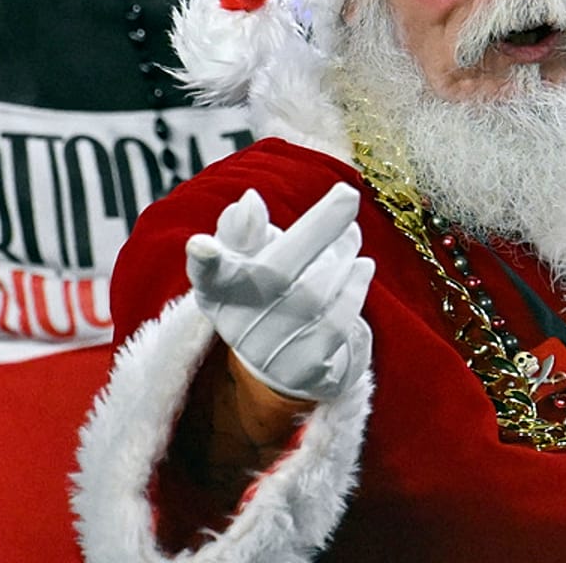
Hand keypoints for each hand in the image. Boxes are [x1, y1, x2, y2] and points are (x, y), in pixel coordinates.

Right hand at [187, 185, 374, 400]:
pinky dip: (354, 290)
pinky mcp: (303, 371)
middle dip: (316, 228)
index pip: (206, 273)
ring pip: (314, 295)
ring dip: (342, 259)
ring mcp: (270, 353)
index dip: (203, 260)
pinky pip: (336, 325)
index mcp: (216, 290)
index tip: (203, 244)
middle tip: (348, 195)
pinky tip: (362, 269)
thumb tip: (249, 202)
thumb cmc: (264, 291)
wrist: (284, 360)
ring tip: (353, 236)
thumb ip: (245, 229)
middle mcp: (236, 325)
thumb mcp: (249, 258)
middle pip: (275, 272)